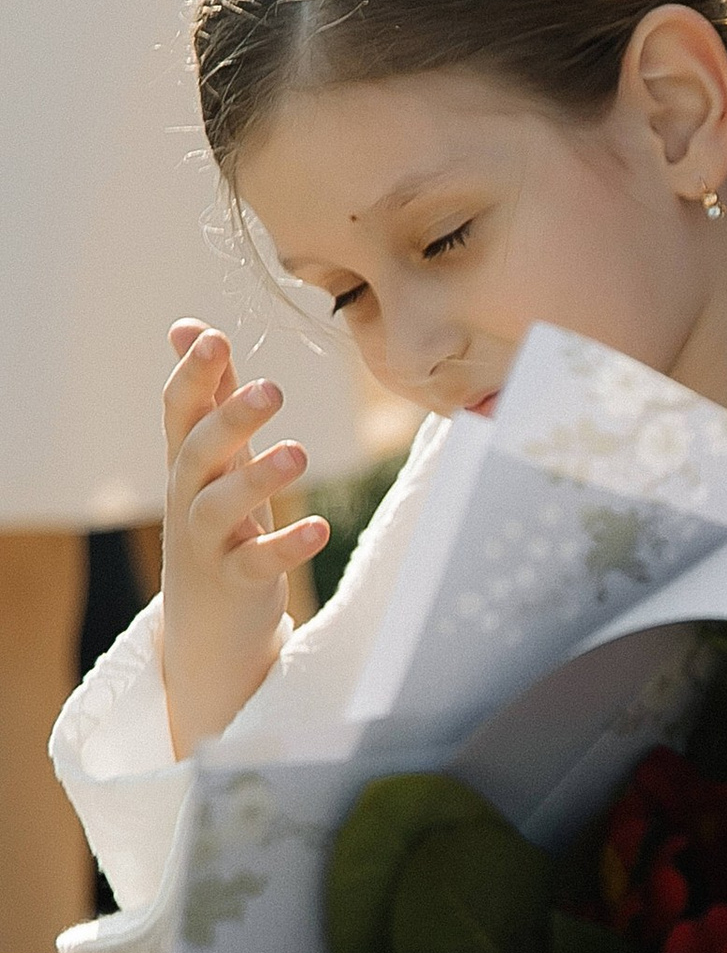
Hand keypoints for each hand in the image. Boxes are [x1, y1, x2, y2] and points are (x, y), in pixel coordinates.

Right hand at [160, 320, 330, 760]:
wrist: (207, 625)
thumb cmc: (220, 525)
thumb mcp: (217, 462)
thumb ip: (212, 397)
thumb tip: (190, 327)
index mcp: (188, 464)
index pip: (180, 411)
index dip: (193, 375)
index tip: (213, 338)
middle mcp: (188, 499)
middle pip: (198, 452)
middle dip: (230, 419)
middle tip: (274, 389)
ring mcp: (208, 544)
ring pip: (218, 507)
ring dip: (256, 478)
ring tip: (298, 453)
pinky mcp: (236, 584)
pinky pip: (256, 564)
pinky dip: (286, 547)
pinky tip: (320, 529)